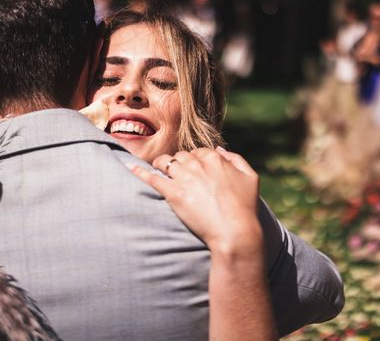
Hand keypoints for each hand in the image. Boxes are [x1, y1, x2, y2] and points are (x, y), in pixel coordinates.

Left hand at [131, 147, 261, 259]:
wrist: (235, 232)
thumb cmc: (245, 207)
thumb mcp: (250, 177)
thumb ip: (235, 158)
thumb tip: (219, 149)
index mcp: (214, 158)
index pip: (199, 152)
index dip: (196, 161)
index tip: (195, 171)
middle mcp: (197, 164)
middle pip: (181, 156)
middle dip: (179, 163)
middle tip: (179, 175)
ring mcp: (183, 178)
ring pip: (165, 162)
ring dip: (161, 164)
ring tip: (158, 169)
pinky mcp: (172, 193)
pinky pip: (152, 178)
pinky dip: (140, 171)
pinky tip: (130, 167)